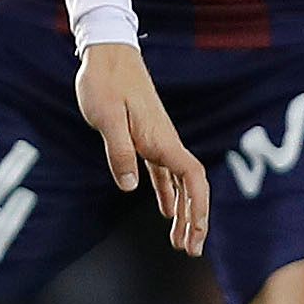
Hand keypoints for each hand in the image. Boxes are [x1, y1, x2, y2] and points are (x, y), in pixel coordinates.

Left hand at [75, 40, 208, 254]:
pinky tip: (166, 211)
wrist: (106, 54)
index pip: (192, 178)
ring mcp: (158, 140)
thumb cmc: (104, 82)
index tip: (197, 232)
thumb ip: (119, 152)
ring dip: (182, 211)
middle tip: (190, 250)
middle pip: (190, 187)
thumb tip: (129, 187)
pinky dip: (168, 193)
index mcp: (161, 139)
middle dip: (194, 220)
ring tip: (179, 240)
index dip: (198, 207)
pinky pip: (164, 172)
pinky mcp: (147, 137)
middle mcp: (166, 141)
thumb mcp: (106, 118)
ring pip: (179, 182)